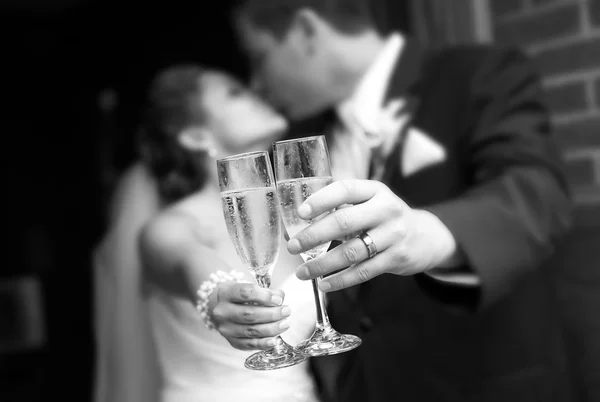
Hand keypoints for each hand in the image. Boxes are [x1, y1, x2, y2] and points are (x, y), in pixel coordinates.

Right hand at [210, 282, 290, 350]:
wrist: (217, 306)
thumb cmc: (236, 294)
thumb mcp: (246, 285)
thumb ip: (264, 291)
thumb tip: (280, 297)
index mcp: (225, 292)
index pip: (245, 293)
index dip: (265, 296)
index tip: (279, 299)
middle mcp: (222, 311)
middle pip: (249, 314)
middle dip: (272, 314)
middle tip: (287, 310)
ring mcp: (225, 328)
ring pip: (250, 331)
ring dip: (272, 328)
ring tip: (285, 323)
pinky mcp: (230, 341)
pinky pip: (248, 345)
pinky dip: (263, 343)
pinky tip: (274, 340)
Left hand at [288, 180, 461, 291]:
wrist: (426, 236)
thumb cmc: (385, 218)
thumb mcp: (371, 203)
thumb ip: (343, 208)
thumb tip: (300, 223)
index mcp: (375, 190)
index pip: (345, 190)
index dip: (321, 200)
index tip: (301, 213)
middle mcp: (386, 209)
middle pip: (344, 222)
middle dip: (313, 236)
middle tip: (292, 246)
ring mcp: (394, 235)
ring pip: (351, 252)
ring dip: (322, 264)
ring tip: (302, 272)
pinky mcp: (397, 258)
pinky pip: (363, 271)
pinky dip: (341, 280)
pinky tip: (324, 284)